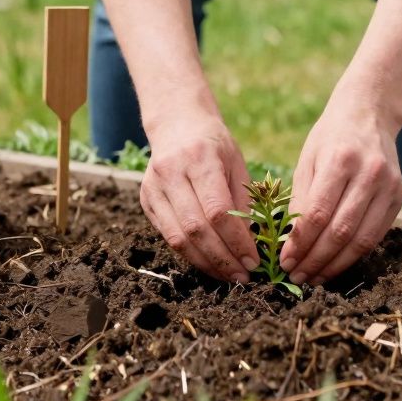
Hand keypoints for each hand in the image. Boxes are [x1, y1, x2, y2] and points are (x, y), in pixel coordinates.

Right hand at [141, 110, 257, 281]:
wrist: (177, 124)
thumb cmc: (214, 144)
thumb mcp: (237, 162)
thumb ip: (244, 200)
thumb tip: (255, 243)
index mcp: (200, 159)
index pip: (217, 211)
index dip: (236, 241)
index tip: (254, 261)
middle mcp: (172, 173)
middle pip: (196, 229)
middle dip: (222, 259)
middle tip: (243, 276)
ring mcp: (154, 188)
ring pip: (178, 238)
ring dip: (206, 263)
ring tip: (228, 276)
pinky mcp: (146, 201)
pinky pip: (168, 236)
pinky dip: (191, 255)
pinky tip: (210, 263)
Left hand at [282, 97, 401, 284]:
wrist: (370, 114)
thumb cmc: (330, 138)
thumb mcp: (307, 161)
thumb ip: (300, 200)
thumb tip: (289, 244)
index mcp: (340, 160)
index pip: (318, 213)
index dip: (300, 244)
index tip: (285, 262)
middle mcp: (369, 174)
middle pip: (340, 231)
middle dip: (315, 260)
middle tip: (297, 277)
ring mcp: (389, 186)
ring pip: (361, 240)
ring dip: (335, 265)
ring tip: (314, 278)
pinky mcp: (400, 197)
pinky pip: (376, 235)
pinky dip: (354, 255)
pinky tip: (336, 264)